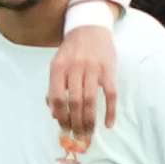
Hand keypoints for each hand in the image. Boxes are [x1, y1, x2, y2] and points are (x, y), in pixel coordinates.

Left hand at [47, 21, 117, 138]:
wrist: (90, 27)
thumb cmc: (72, 50)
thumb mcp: (57, 64)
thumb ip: (54, 87)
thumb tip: (53, 113)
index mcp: (59, 68)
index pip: (56, 97)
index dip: (59, 116)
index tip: (63, 128)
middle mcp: (75, 68)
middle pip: (74, 102)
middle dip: (75, 123)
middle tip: (77, 136)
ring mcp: (93, 69)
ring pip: (90, 101)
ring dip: (89, 121)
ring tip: (89, 133)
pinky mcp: (109, 70)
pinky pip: (110, 94)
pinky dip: (110, 111)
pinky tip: (108, 124)